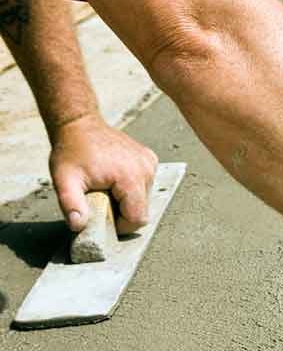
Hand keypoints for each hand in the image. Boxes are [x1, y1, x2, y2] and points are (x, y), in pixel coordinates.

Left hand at [49, 113, 158, 233]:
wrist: (79, 124)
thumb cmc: (71, 151)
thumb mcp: (64, 180)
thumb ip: (71, 205)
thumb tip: (78, 226)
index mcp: (131, 177)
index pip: (137, 218)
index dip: (119, 225)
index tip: (102, 215)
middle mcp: (146, 169)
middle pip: (142, 210)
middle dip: (121, 211)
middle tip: (100, 197)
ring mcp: (150, 163)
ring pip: (144, 198)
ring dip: (126, 199)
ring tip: (106, 186)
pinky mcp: (150, 159)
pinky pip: (145, 184)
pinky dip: (131, 187)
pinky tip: (114, 177)